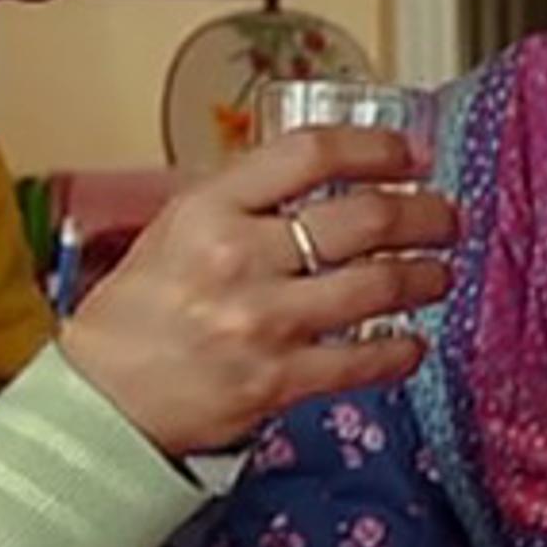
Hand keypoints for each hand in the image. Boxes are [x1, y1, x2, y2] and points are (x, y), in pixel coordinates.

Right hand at [59, 129, 457, 457]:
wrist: (101, 399)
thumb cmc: (135, 314)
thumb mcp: (174, 230)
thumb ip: (241, 203)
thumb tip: (321, 180)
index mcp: (208, 209)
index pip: (310, 153)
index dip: (375, 147)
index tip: (408, 154)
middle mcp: (238, 258)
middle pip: (364, 217)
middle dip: (425, 214)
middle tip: (444, 217)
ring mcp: (263, 321)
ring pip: (380, 285)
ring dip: (426, 276)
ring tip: (437, 273)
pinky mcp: (278, 381)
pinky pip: (365, 360)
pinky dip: (402, 350)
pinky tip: (412, 342)